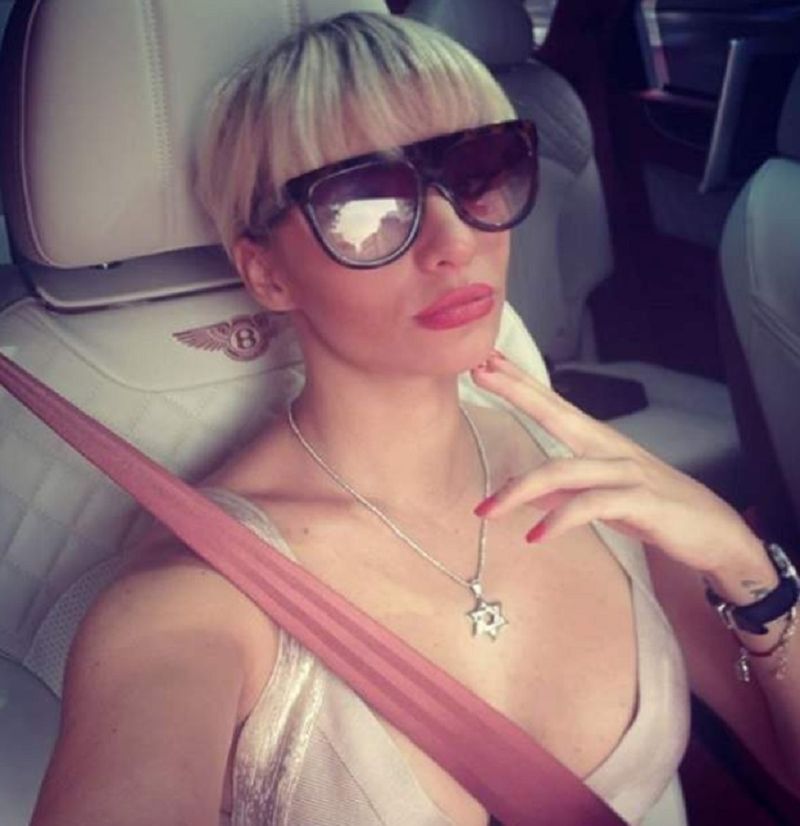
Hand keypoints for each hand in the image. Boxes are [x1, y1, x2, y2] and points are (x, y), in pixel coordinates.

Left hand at [471, 351, 764, 578]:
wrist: (717, 535)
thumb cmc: (654, 511)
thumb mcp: (599, 501)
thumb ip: (560, 494)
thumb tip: (519, 492)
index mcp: (599, 443)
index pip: (553, 405)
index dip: (522, 383)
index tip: (488, 361)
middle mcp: (611, 449)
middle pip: (557, 412)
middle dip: (517, 390)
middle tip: (478, 370)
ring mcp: (627, 472)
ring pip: (564, 469)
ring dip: (520, 489)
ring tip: (485, 510)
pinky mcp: (641, 502)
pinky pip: (592, 506)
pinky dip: (560, 520)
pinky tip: (535, 536)